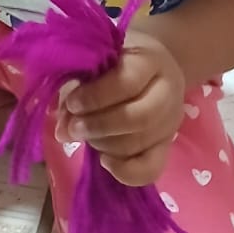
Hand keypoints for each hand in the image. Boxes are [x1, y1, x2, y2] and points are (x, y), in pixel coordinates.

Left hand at [56, 34, 186, 186]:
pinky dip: (126, 172)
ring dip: (105, 145)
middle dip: (99, 126)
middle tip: (73, 128)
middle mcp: (168, 91)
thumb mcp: (100, 62)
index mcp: (151, 61)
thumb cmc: (119, 62)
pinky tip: (105, 162)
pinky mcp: (167, 146)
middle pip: (139, 117)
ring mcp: (171, 121)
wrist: (153, 70)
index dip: (96, 96)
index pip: (127, 81)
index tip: (72, 103)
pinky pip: (151, 168)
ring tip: (84, 137)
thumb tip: (62, 129)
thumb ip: (79, 87)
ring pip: (140, 142)